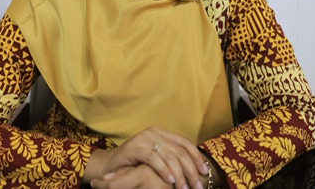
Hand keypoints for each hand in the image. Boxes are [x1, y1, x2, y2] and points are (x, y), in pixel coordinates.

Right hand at [86, 126, 207, 188]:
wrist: (110, 167)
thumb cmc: (135, 165)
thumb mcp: (157, 159)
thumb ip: (171, 158)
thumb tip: (197, 170)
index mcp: (161, 133)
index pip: (184, 142)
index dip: (196, 156)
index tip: (204, 172)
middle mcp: (153, 132)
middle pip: (179, 150)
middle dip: (190, 170)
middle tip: (197, 186)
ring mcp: (143, 139)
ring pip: (168, 155)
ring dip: (179, 173)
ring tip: (184, 187)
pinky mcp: (134, 148)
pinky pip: (153, 158)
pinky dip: (163, 169)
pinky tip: (170, 179)